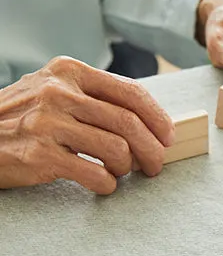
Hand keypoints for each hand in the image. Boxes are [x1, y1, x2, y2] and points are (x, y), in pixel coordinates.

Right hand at [0, 57, 173, 193]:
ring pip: (117, 149)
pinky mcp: (39, 156)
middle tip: (156, 165)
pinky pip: (95, 174)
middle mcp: (58, 93)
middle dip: (153, 149)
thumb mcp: (53, 90)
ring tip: (121, 172)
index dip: (158, 118)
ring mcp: (47, 124)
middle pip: (129, 123)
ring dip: (128, 167)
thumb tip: (149, 118)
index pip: (131, 92)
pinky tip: (103, 184)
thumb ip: (94, 96)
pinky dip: (107, 184)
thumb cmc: (22, 117)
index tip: (168, 136)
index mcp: (69, 72)